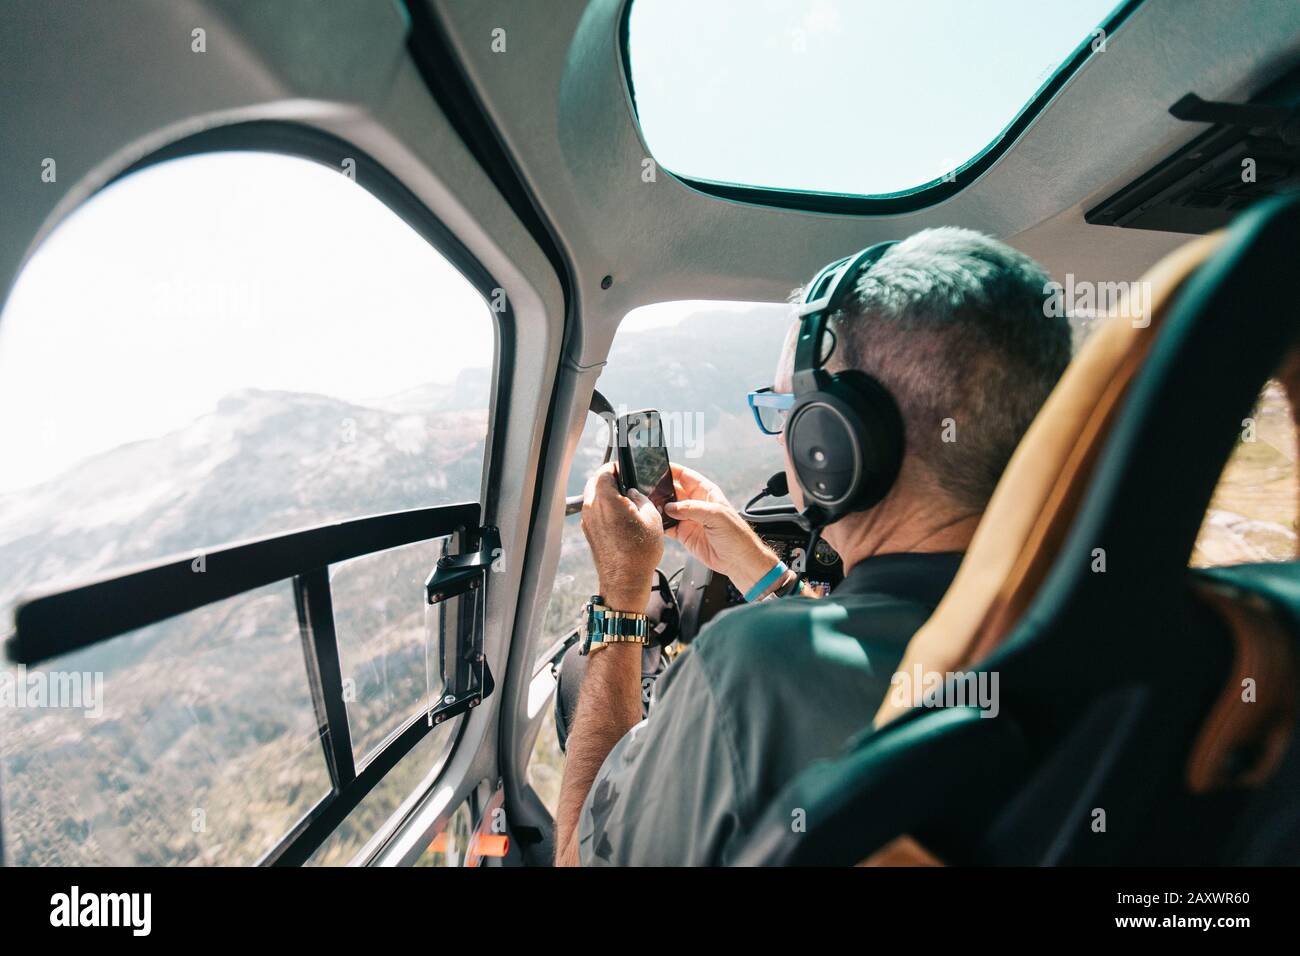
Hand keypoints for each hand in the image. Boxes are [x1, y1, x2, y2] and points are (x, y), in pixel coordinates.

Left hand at [580, 462, 663, 610]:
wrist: (625, 580)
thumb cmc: (639, 551)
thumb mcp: (651, 516)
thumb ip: (641, 497)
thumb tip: (634, 493)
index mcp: (604, 499)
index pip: (604, 471)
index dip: (616, 467)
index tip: (625, 469)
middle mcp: (591, 508)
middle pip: (596, 483)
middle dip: (609, 480)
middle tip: (627, 483)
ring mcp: (587, 521)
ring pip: (593, 498)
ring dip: (606, 495)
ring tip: (626, 501)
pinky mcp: (589, 533)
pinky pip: (594, 513)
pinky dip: (604, 510)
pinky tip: (621, 517)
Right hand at [663, 465, 779, 595]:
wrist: (738, 560)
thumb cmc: (736, 535)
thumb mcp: (716, 515)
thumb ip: (692, 509)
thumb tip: (670, 507)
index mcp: (706, 492)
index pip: (686, 476)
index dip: (672, 470)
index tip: (658, 467)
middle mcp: (695, 504)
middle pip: (673, 491)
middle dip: (661, 489)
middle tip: (648, 490)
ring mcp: (689, 519)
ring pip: (668, 508)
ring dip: (659, 507)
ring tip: (650, 507)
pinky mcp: (684, 534)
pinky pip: (668, 526)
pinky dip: (660, 524)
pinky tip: (655, 522)